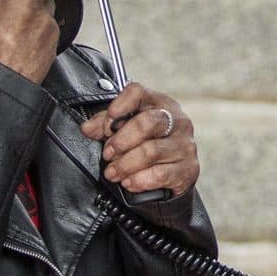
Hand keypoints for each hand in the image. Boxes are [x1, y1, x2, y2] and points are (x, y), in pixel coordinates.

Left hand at [81, 82, 199, 197]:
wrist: (172, 176)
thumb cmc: (147, 145)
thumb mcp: (125, 130)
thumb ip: (105, 125)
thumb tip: (87, 128)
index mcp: (160, 104)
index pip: (138, 92)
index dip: (119, 106)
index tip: (107, 126)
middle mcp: (177, 120)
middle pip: (147, 123)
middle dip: (121, 141)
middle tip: (107, 154)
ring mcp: (185, 144)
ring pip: (151, 151)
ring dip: (125, 164)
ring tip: (112, 173)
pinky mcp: (189, 168)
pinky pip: (161, 174)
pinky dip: (139, 180)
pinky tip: (128, 182)